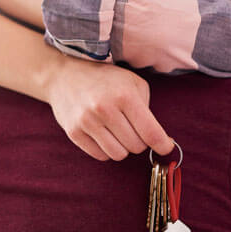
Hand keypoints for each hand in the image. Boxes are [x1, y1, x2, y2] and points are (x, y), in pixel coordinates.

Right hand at [42, 59, 173, 160]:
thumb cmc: (104, 79)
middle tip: (133, 129)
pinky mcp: (74, 132)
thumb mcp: (132, 83)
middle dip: (140, 141)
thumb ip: (147, 109)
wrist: (64, 75)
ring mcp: (87, 122)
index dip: (163, 145)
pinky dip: (106, 149)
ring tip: (118, 133)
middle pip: (136, 146)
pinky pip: (100, 156)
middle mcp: (104, 109)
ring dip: (123, 148)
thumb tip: (161, 140)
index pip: (151, 133)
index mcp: (124, 95)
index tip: (166, 147)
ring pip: (118, 155)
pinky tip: (103, 135)